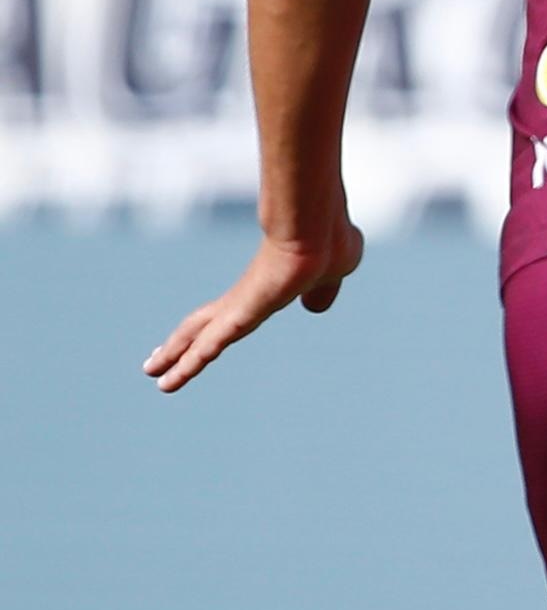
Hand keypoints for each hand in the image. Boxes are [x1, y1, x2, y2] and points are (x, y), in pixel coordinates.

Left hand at [145, 224, 365, 394]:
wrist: (319, 230)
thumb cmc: (329, 240)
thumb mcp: (333, 273)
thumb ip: (323, 290)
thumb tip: (316, 306)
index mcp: (264, 291)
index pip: (228, 317)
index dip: (209, 331)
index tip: (195, 343)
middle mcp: (244, 298)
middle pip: (202, 327)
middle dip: (179, 346)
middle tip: (154, 363)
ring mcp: (238, 305)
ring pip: (198, 338)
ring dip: (175, 358)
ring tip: (150, 375)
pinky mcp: (238, 313)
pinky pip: (209, 345)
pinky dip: (189, 364)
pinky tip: (169, 379)